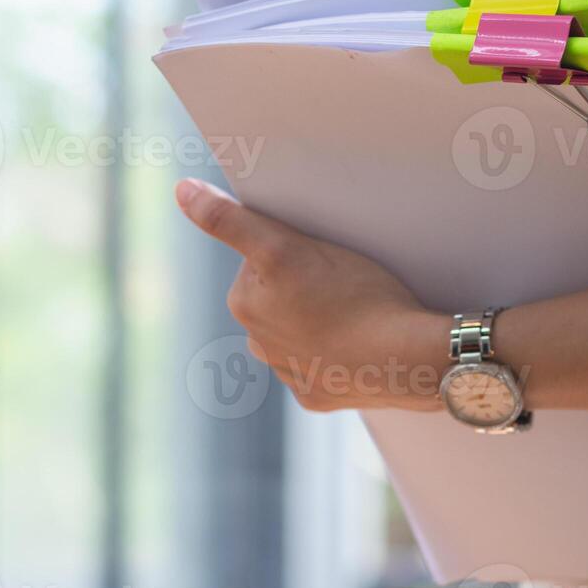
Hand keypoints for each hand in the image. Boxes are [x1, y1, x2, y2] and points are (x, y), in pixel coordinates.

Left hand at [176, 178, 448, 411]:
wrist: (404, 359)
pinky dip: (337, 353)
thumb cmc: (354, 296)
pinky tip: (358, 343)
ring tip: (355, 312)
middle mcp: (257, 342)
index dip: (295, 248)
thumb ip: (230, 220)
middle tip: (343, 280)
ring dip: (319, 318)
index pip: (264, 257)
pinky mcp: (316, 396)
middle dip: (304, 284)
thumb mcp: (287, 246)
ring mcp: (288, 373)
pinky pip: (323, 364)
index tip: (321, 255)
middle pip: (281, 294)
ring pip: (301, 329)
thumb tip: (183, 191)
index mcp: (244, 303)